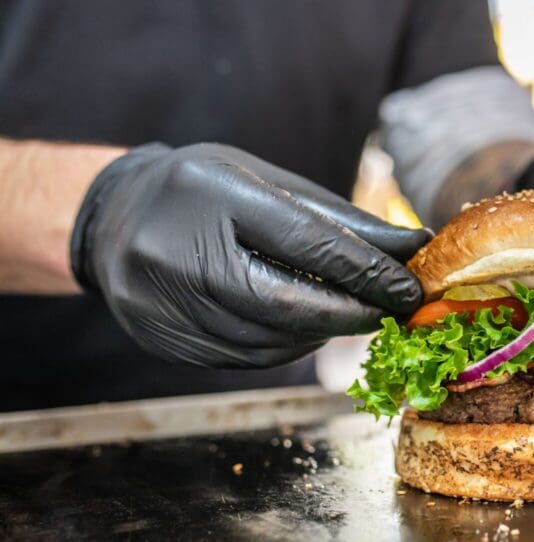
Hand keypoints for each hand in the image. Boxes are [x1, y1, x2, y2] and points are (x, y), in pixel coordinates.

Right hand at [71, 143, 430, 366]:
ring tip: (348, 315)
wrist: (112, 218)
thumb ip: (338, 220)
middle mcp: (176, 250)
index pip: (304, 242)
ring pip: (269, 340)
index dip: (366, 272)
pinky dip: (286, 346)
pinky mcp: (162, 339)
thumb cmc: (204, 192)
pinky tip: (304, 328)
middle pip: (286, 303)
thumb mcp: (267, 184)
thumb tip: (412, 250)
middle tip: (391, 312)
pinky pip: (244, 358)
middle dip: (351, 312)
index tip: (409, 288)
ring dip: (322, 333)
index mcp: (211, 193)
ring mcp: (161, 302)